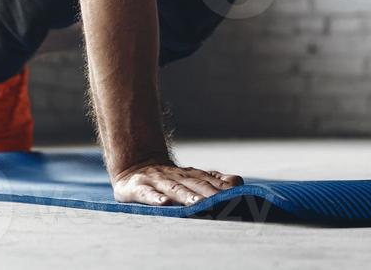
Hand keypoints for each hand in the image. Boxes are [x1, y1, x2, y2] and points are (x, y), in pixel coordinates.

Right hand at [112, 161, 242, 205]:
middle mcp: (174, 176)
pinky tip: (164, 203)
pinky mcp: (137, 188)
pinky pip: (147, 194)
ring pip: (174, 189)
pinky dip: (155, 198)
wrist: (133, 166)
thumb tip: (237, 181)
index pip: (208, 180)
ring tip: (198, 204)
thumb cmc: (167, 178)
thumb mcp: (189, 176)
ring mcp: (156, 181)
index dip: (221, 187)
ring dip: (186, 196)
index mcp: (188, 175)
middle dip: (209, 194)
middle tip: (223, 202)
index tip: (236, 195)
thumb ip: (212, 179)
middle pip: (194, 185)